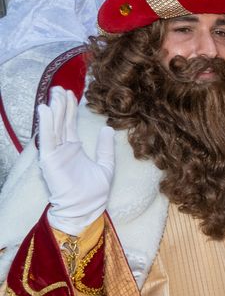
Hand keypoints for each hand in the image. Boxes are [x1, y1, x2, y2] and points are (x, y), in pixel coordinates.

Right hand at [37, 88, 114, 235]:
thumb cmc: (94, 192)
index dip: (69, 109)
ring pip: (53, 127)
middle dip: (60, 104)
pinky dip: (46, 124)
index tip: (70, 93)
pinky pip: (47, 139)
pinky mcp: (50, 160)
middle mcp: (62, 149)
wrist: (86, 208)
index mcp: (74, 148)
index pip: (69, 124)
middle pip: (60, 122)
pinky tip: (45, 110)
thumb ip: (106, 148)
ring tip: (54, 93)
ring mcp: (55, 153)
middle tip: (59, 87)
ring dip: (53, 109)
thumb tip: (108, 129)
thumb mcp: (106, 166)